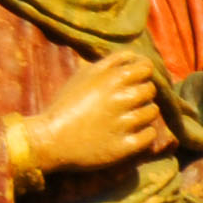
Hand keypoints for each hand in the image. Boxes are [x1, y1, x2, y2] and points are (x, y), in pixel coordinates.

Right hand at [17, 52, 172, 173]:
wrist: (50, 140)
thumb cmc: (65, 105)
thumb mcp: (83, 75)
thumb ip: (109, 63)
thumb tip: (134, 57)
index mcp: (111, 78)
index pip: (146, 67)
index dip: (143, 73)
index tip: (136, 81)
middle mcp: (121, 98)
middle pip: (150, 89)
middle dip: (143, 93)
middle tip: (129, 102)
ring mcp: (124, 123)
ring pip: (152, 111)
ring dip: (144, 113)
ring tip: (129, 118)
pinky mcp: (125, 146)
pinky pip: (150, 135)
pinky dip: (145, 134)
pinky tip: (132, 134)